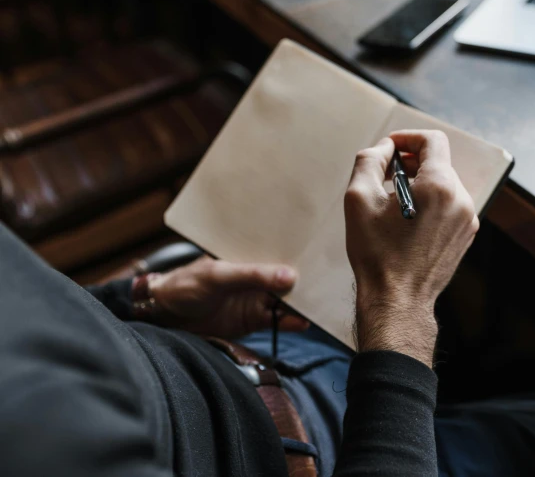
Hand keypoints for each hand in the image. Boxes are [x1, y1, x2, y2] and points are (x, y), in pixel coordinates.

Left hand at [142, 257, 308, 338]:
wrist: (163, 318)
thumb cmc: (185, 286)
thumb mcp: (218, 275)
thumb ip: (253, 275)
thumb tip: (289, 276)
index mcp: (247, 257)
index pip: (278, 253)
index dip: (298, 254)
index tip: (320, 254)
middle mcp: (256, 277)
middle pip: (288, 278)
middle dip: (308, 279)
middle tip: (331, 281)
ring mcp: (256, 299)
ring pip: (287, 300)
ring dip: (304, 303)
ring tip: (323, 303)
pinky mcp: (254, 320)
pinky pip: (279, 321)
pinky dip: (293, 322)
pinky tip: (306, 322)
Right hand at [344, 130, 478, 366]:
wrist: (397, 301)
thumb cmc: (377, 254)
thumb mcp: (359, 199)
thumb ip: (370, 160)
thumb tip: (384, 147)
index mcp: (440, 186)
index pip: (432, 141)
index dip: (408, 137)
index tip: (390, 147)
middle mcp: (461, 200)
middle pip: (438, 162)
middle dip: (410, 162)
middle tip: (384, 176)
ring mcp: (467, 220)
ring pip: (444, 184)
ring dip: (419, 183)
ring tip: (393, 202)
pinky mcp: (465, 236)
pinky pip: (449, 205)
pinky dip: (430, 202)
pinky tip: (407, 219)